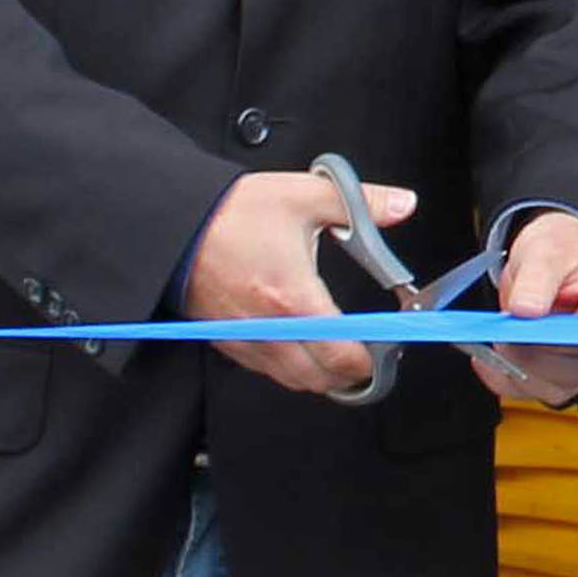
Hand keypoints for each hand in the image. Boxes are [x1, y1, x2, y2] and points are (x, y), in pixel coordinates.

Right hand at [173, 166, 416, 399]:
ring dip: (320, 373)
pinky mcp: (227, 341)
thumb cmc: (232, 213)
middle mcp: (269, 327)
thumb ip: (362, 204)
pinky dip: (289, 365)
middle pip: (322, 379)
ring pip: (293, 380)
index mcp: (293, 297)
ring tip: (337, 350)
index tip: (385, 347)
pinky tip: (299, 342)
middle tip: (367, 352)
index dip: (372, 359)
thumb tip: (402, 204)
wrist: (174, 222)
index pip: (343, 355)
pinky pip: (266, 370)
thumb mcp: (305, 196)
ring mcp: (246, 339)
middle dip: (351, 373)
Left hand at [477, 208, 577, 408]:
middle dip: (531, 354)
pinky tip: (487, 359)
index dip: (559, 340)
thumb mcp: (548, 249)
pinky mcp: (560, 374)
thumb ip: (537, 279)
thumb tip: (524, 311)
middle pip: (575, 369)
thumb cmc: (562, 249)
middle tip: (501, 331)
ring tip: (496, 337)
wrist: (553, 258)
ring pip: (553, 388)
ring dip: (516, 370)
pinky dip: (504, 378)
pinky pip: (532, 390)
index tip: (525, 324)